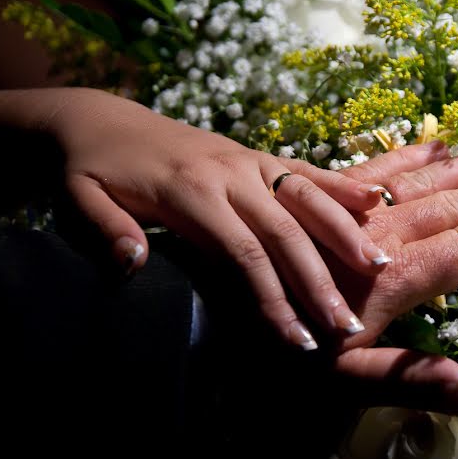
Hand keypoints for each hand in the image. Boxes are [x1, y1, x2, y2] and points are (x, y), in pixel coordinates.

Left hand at [41, 88, 394, 348]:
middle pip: (285, 232)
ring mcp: (247, 160)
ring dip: (344, 233)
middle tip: (348, 325)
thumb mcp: (77, 198)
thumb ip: (104, 229)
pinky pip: (303, 169)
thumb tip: (133, 263)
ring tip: (380, 268)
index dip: (273, 299)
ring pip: (306, 197)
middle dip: (319, 281)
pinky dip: (340, 184)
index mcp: (189, 192)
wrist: (101, 118)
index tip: (297, 340)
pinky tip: (375, 200)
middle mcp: (228, 173)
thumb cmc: (90, 167)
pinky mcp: (255, 153)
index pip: (242, 254)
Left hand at [284, 143, 457, 412]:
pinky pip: (371, 168)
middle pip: (448, 208)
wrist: (209, 305)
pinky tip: (433, 143)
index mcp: (387, 280)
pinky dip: (407, 155)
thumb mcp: (339, 380)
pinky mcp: (320, 197)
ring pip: (418, 184)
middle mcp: (375, 238)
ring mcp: (348, 214)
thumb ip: (403, 380)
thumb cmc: (278, 354)